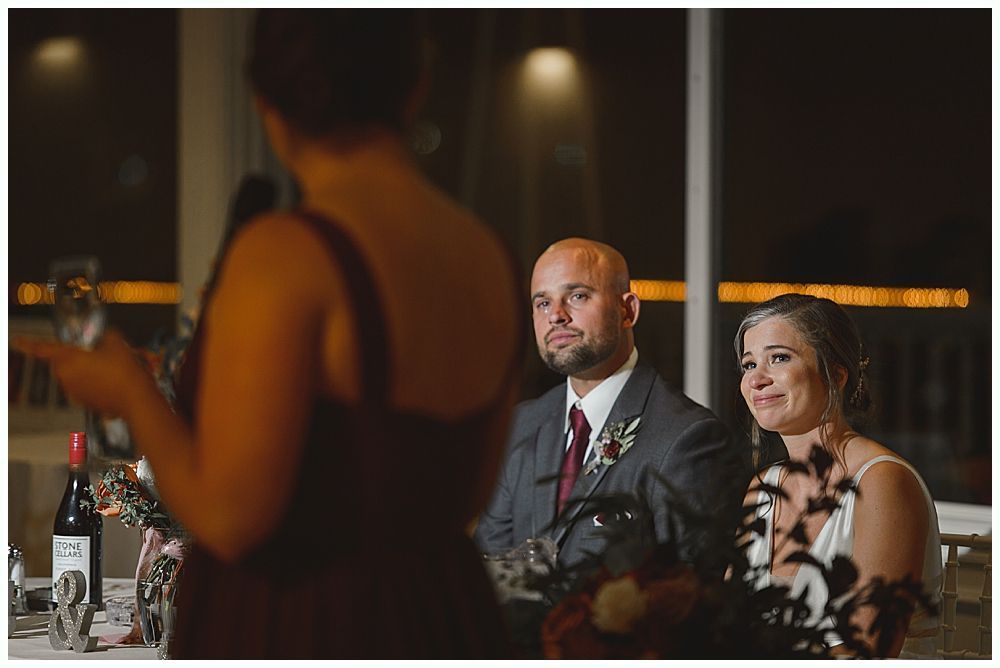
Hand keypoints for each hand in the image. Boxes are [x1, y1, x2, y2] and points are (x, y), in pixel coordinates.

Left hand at [12, 329, 155, 418]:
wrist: (136, 400)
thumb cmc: (124, 372)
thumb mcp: (117, 344)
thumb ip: (107, 336)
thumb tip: (106, 337)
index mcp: (68, 359)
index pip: (44, 349)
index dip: (29, 344)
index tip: (17, 341)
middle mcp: (66, 377)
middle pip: (63, 362)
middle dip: (76, 357)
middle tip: (98, 353)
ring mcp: (75, 392)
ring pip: (76, 375)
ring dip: (88, 370)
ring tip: (113, 368)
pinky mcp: (85, 403)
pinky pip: (86, 388)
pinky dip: (96, 383)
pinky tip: (114, 381)